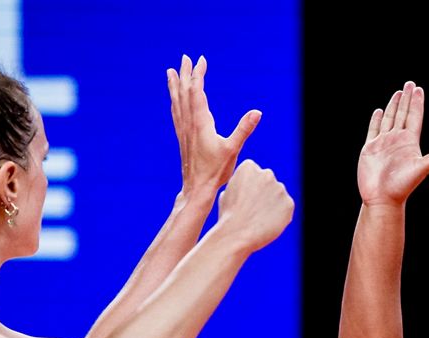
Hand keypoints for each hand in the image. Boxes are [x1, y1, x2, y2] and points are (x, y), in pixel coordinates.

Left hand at [167, 55, 260, 197]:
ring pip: (177, 102)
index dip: (198, 74)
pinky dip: (175, 101)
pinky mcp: (182, 137)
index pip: (197, 92)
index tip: (201, 60)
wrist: (196, 188)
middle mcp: (189, 123)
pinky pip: (176, 113)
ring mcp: (183, 130)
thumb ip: (244, 129)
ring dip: (175, 85)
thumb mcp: (233, 149)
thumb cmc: (215, 171)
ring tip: (171, 72)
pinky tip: (174, 100)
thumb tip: (257, 112)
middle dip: (184, 74)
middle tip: (184, 58)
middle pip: (184, 92)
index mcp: (200, 123)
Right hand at [215, 159, 293, 254]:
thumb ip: (239, 184)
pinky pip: (285, 208)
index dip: (248, 186)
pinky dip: (280, 215)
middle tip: (253, 209)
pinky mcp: (289, 203)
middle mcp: (267, 173)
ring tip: (259, 218)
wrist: (238, 233)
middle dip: (263, 192)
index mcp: (249, 167)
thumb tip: (244, 187)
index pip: (253, 172)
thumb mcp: (226, 193)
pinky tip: (268, 223)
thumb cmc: (228, 215)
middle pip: (267, 181)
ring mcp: (280, 188)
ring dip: (272, 203)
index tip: (244, 197)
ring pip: (278, 195)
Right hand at [358, 81, 428, 206]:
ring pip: (390, 119)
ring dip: (394, 106)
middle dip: (407, 99)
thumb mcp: (421, 169)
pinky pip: (373, 129)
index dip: (417, 103)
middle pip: (403, 114)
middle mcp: (398, 140)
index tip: (419, 89)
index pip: (415, 117)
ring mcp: (384, 143)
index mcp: (410, 142)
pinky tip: (379, 111)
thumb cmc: (402, 187)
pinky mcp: (370, 148)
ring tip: (398, 93)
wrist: (382, 199)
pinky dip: (376, 120)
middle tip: (410, 84)